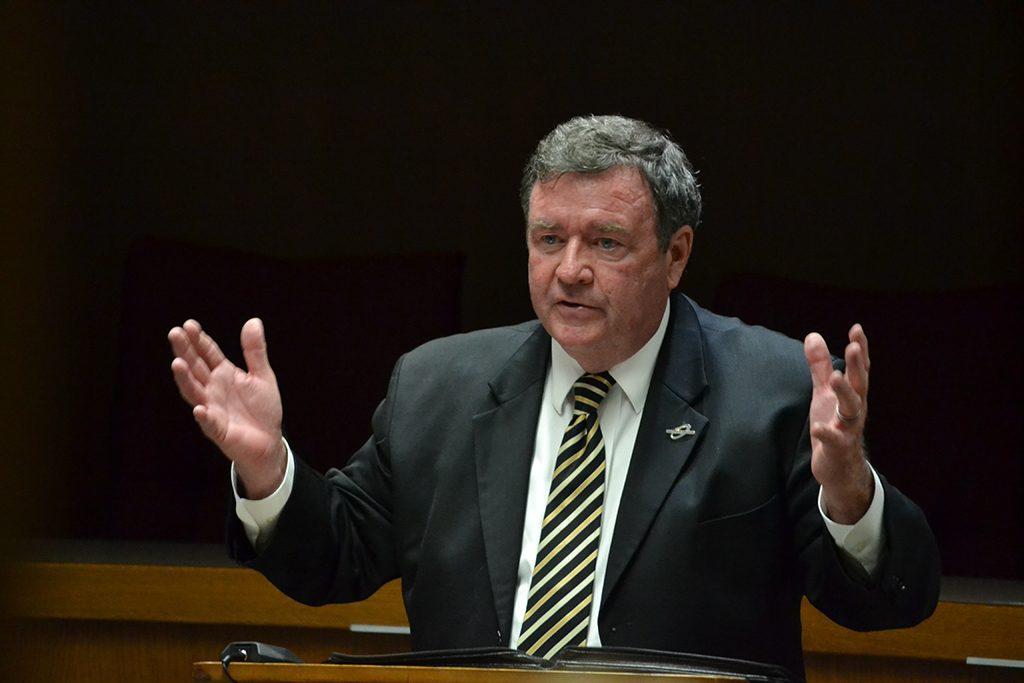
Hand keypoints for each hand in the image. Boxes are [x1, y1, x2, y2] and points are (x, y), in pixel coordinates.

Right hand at [168, 318, 285, 497]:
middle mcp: (213, 389)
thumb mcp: (262, 375)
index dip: (199, 340)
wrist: (269, 441)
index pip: (207, 354)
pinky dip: (204, 417)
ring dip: (185, 380)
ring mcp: (213, 409)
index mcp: (224, 374)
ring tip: (177, 364)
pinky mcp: (219, 430)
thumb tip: (253, 321)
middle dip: (185, 352)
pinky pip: (210, 423)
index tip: (189, 325)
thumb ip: (255, 351)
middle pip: (196, 368)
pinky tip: (200, 409)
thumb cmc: (262, 409)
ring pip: (195, 393)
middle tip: (175, 334)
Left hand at [803, 324, 873, 523]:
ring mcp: (849, 429)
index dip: (860, 349)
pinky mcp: (838, 449)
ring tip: (836, 377)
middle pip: (860, 384)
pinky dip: (827, 433)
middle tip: (853, 347)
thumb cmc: (833, 426)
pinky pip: (834, 440)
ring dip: (845, 392)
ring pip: (852, 409)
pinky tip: (818, 427)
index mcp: (853, 395)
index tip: (856, 329)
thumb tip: (813, 336)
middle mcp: (855, 409)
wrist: (839, 467)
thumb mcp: (824, 394)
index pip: (860, 369)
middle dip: (858, 365)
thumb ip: (820, 367)